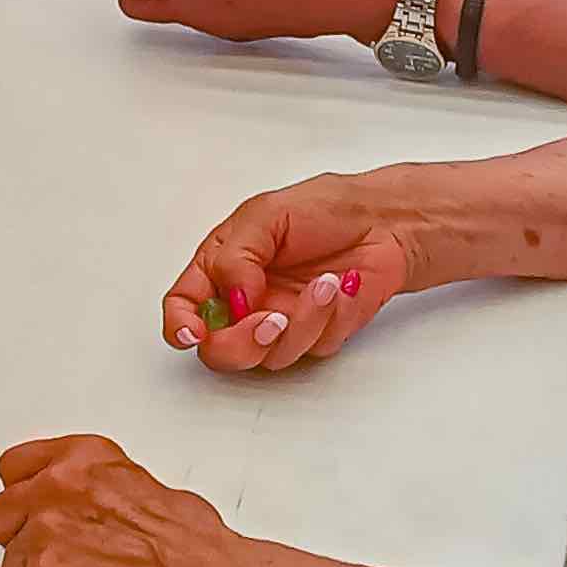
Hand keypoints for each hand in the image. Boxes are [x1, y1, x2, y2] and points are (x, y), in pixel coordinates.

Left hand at [0, 435, 270, 566]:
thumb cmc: (191, 542)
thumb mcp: (138, 483)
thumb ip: (91, 486)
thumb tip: (78, 502)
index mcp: (78, 459)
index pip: (13, 468)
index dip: (22, 496)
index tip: (29, 510)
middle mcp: (54, 488)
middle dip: (21, 539)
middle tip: (57, 556)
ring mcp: (45, 534)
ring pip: (12, 565)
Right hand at [160, 174, 438, 367]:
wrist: (386, 224)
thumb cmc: (326, 210)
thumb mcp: (266, 214)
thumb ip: (235, 257)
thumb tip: (229, 299)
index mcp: (221, 268)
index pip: (183, 305)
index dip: (180, 325)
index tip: (193, 333)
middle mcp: (245, 302)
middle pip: (220, 350)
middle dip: (242, 343)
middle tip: (269, 320)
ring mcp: (281, 322)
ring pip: (270, 357)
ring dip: (302, 322)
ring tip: (325, 284)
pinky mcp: (317, 335)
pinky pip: (314, 349)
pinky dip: (332, 318)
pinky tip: (344, 287)